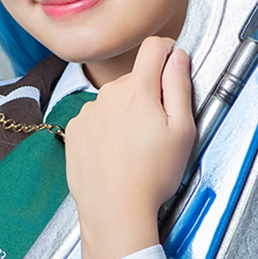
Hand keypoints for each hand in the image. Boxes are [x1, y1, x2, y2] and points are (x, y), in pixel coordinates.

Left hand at [67, 37, 194, 258]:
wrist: (114, 211)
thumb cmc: (152, 177)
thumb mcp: (182, 131)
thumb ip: (180, 87)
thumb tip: (178, 57)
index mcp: (138, 90)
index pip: (154, 46)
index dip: (169, 53)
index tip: (174, 68)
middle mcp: (108, 94)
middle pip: (134, 79)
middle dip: (149, 96)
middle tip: (159, 131)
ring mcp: (88, 112)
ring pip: (114, 101)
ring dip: (126, 115)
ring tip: (135, 150)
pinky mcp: (75, 131)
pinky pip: (96, 120)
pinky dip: (107, 131)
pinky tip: (116, 156)